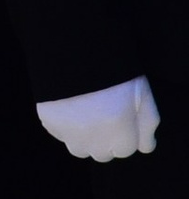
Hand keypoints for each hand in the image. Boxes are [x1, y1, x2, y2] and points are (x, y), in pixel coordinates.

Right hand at [37, 75, 160, 161]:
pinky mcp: (49, 122)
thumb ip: (148, 124)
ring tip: (87, 115)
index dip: (126, 134)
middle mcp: (93, 136)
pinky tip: (72, 107)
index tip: (123, 117)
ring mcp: (68, 131)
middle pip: (103, 154)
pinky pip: (61, 135)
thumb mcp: (143, 92)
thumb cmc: (114, 68)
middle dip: (107, 140)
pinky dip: (67, 127)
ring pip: (80, 150)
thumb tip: (146, 146)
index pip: (125, 150)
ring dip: (86, 139)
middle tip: (105, 115)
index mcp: (119, 128)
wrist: (74, 44)